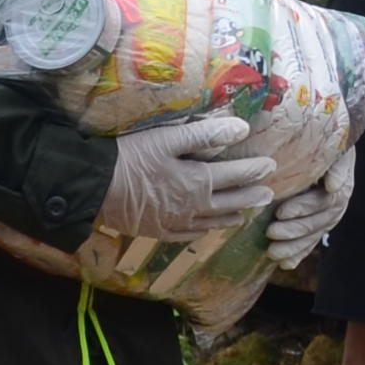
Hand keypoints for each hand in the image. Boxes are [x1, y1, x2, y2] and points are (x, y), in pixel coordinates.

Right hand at [100, 115, 280, 240]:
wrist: (94, 187)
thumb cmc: (131, 157)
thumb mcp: (169, 139)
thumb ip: (206, 134)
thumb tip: (241, 128)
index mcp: (198, 182)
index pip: (235, 176)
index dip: (254, 170)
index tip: (270, 166)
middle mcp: (192, 207)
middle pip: (229, 202)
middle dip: (250, 197)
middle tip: (268, 195)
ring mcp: (175, 223)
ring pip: (211, 222)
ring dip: (231, 217)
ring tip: (244, 215)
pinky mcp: (157, 231)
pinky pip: (186, 236)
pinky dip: (201, 232)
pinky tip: (204, 231)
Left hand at [262, 151, 355, 272]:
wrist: (328, 143)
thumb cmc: (326, 141)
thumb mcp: (334, 147)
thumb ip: (337, 164)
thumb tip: (334, 186)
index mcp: (341, 186)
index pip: (323, 202)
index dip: (302, 208)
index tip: (280, 211)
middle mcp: (335, 205)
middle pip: (316, 223)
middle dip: (293, 231)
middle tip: (270, 233)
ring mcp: (326, 218)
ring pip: (312, 236)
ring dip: (293, 247)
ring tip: (272, 253)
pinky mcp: (317, 225)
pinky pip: (310, 243)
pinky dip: (298, 254)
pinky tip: (285, 265)